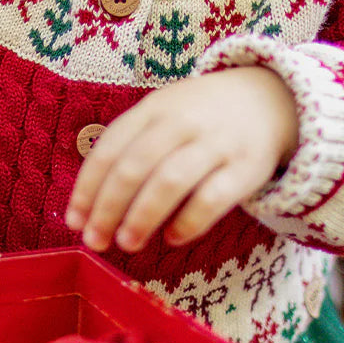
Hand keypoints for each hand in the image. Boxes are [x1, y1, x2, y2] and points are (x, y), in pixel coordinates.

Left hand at [64, 67, 298, 254]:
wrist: (268, 98)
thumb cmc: (199, 117)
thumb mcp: (162, 114)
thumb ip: (130, 148)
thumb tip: (89, 205)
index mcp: (153, 109)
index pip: (110, 148)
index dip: (88, 188)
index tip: (74, 221)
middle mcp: (182, 123)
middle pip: (135, 166)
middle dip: (108, 208)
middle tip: (95, 240)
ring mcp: (216, 144)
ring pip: (170, 181)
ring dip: (142, 216)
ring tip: (126, 244)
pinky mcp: (246, 168)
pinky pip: (213, 198)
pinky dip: (189, 222)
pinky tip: (172, 239)